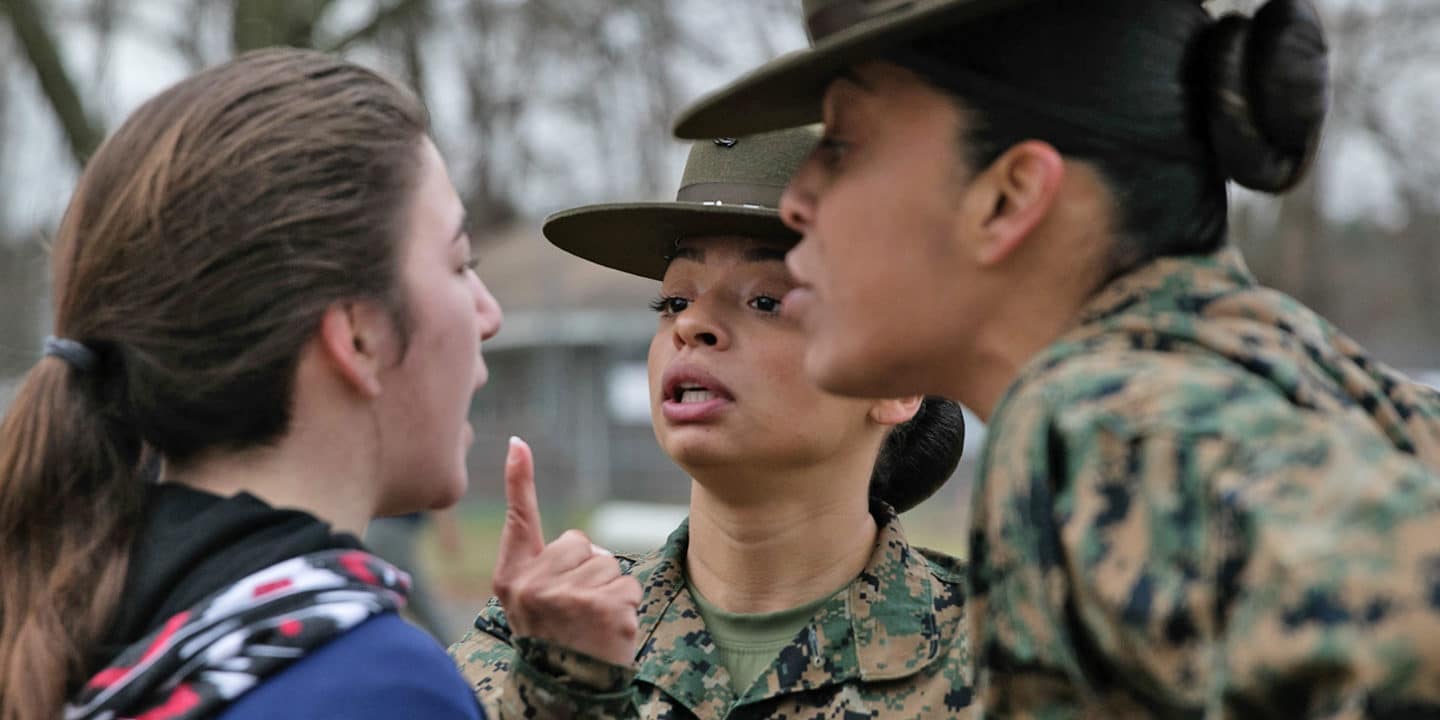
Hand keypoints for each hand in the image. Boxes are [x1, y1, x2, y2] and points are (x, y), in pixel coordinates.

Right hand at [490, 437, 641, 666]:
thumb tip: (577, 540)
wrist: (567, 692)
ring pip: (607, 564)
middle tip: (576, 613)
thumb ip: (543, 565)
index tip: (519, 442)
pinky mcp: (600, 604)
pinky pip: (627, 584)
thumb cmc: (555, 644)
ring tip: (590, 625)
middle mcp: (533, 584)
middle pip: (580, 543)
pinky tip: (608, 631)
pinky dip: (626, 606)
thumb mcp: (532, 604)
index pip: (519, 520)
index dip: (520, 479)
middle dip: (589, 571)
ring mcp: (565, 594)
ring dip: (609, 591)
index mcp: (511, 579)